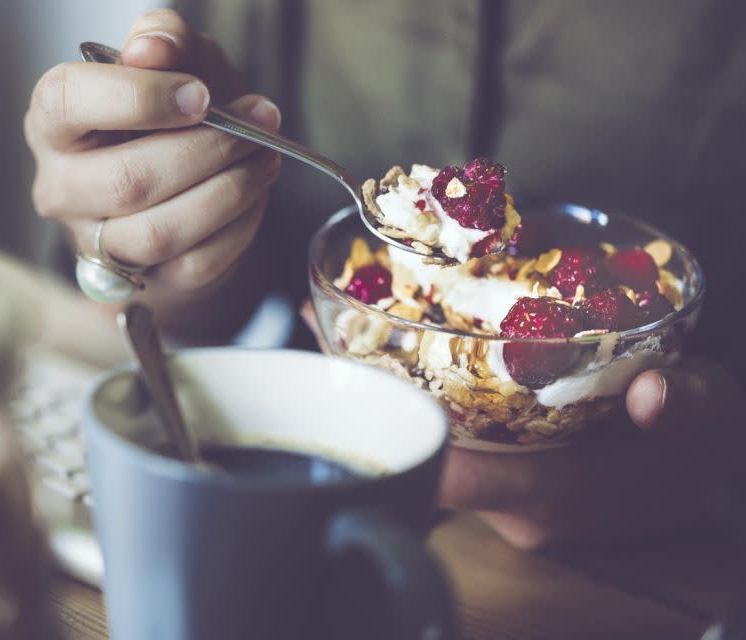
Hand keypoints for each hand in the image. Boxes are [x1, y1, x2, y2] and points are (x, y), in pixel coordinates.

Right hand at [24, 10, 280, 315]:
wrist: (183, 183)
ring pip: (159, 232)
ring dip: (228, 191)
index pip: (70, 103)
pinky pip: (195, 263)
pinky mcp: (140, 280)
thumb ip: (165, 41)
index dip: (141, 98)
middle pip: (128, 179)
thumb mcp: (174, 61)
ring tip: (263, 156)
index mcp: (53, 121)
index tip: (200, 94)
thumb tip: (151, 49)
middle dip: (207, 149)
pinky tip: (254, 192)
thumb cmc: (169, 115)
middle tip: (254, 125)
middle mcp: (60, 186)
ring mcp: (95, 242)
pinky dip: (238, 225)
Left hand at [301, 300, 744, 548]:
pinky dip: (412, 392)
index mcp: (550, 493)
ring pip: (421, 440)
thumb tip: (650, 392)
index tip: (337, 361)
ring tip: (333, 321)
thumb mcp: (714, 424)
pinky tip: (388, 348)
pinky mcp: (505, 482)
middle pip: (411, 445)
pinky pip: (440, 437)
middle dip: (363, 387)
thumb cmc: (705, 458)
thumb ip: (692, 409)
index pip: (443, 471)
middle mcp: (511, 505)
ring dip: (380, 384)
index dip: (386, 422)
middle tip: (315, 317)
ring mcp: (502, 498)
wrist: (707, 493)